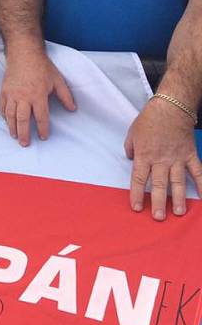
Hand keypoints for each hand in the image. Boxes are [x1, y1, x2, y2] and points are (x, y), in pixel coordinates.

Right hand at [0, 48, 75, 145]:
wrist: (24, 54)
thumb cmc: (42, 67)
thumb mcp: (57, 80)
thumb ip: (65, 96)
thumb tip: (72, 109)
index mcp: (38, 95)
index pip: (41, 117)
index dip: (43, 129)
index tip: (43, 137)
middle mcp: (24, 97)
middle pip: (23, 120)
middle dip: (24, 134)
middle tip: (25, 144)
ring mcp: (12, 95)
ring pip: (11, 116)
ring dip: (12, 128)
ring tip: (15, 136)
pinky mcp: (4, 91)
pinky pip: (3, 108)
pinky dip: (4, 117)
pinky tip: (7, 122)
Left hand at [125, 98, 201, 220]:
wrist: (171, 107)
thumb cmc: (149, 120)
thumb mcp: (132, 133)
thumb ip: (130, 148)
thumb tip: (130, 158)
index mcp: (144, 156)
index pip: (138, 179)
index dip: (136, 195)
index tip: (136, 208)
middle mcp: (160, 160)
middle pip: (159, 185)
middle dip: (158, 203)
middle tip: (158, 218)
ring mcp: (177, 158)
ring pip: (178, 182)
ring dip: (179, 199)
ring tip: (179, 213)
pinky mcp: (190, 154)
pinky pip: (197, 171)